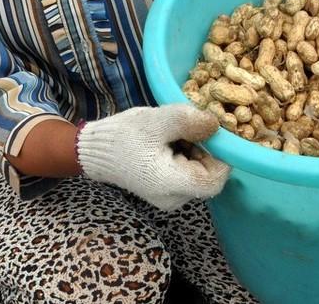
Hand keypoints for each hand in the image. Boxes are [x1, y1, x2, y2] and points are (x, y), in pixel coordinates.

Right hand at [76, 104, 228, 210]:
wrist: (96, 150)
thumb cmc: (124, 136)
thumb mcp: (157, 120)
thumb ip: (188, 121)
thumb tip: (217, 125)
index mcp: (171, 184)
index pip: (214, 180)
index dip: (221, 156)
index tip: (210, 133)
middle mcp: (174, 198)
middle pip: (208, 175)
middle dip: (205, 149)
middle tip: (186, 130)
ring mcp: (170, 198)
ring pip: (199, 173)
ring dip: (194, 150)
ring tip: (172, 135)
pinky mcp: (166, 192)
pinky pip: (187, 174)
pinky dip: (185, 156)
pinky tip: (168, 142)